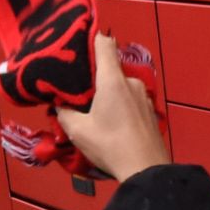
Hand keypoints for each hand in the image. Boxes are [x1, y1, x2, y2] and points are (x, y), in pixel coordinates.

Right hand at [55, 33, 169, 182]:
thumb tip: (59, 104)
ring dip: (106, 93)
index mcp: (112, 80)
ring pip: (120, 86)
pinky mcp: (150, 110)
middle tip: (76, 89)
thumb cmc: (110, 146)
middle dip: (93, 76)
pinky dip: (119, 104)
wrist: (146, 170)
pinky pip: (130, 99)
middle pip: (110, 68)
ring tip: (92, 109)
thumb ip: (64, 112)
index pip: (104, 44)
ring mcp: (144, 96)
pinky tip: (110, 121)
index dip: (91, 39)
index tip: (77, 44)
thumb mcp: (78, 131)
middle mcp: (131, 82)